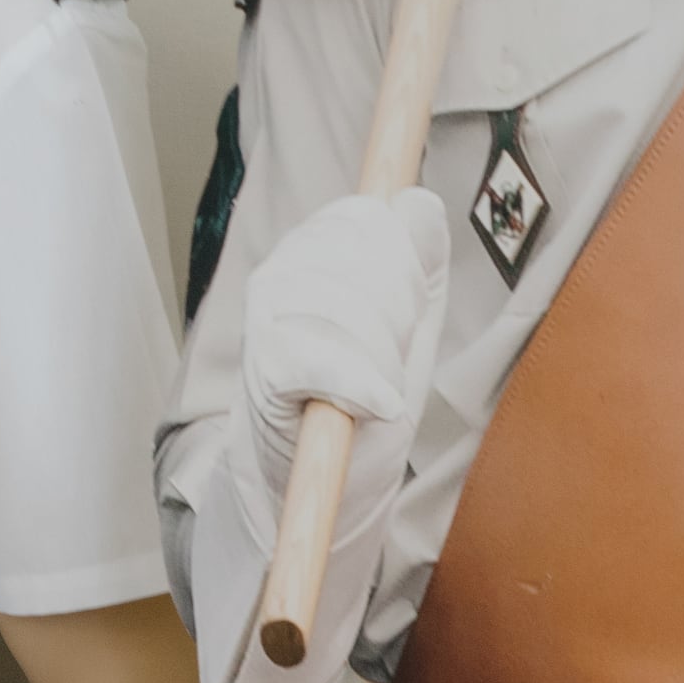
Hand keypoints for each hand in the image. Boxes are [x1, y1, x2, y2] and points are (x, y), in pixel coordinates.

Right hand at [238, 186, 450, 529]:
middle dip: (399, 318)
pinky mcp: (264, 370)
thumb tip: (419, 202)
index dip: (404, 266)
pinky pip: (324, 359)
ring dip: (382, 361)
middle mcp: (283, 274)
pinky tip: (375, 407)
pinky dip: (359, 387)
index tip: (408, 315)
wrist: (316, 481)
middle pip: (366, 259)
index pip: (369, 218)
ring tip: (376, 394)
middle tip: (389, 365)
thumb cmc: (361, 402)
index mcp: (317, 252)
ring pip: (350, 308)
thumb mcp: (409, 328)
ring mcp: (267, 320)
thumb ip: (419, 264)